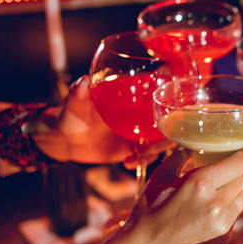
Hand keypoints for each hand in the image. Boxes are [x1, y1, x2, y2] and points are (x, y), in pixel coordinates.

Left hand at [34, 75, 171, 165]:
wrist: (67, 140)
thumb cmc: (71, 115)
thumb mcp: (75, 103)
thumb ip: (78, 93)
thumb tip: (83, 81)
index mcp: (131, 96)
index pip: (159, 94)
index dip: (173, 102)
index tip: (175, 111)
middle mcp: (140, 113)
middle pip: (167, 121)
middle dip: (167, 135)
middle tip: (149, 145)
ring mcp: (139, 132)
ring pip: (162, 140)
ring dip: (155, 150)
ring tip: (135, 155)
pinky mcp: (135, 148)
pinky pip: (148, 155)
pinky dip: (143, 161)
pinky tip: (128, 162)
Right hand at [127, 147, 242, 243]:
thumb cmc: (148, 212)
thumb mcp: (160, 178)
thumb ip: (179, 157)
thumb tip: (191, 145)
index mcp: (201, 184)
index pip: (240, 162)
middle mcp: (216, 204)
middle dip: (235, 173)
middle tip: (224, 171)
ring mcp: (223, 224)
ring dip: (234, 191)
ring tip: (216, 193)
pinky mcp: (224, 237)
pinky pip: (235, 215)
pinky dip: (228, 210)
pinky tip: (208, 213)